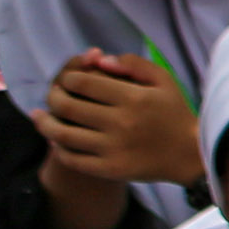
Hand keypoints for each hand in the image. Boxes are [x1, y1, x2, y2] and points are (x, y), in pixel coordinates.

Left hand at [39, 48, 202, 186]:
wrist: (189, 154)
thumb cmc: (174, 113)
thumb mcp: (164, 80)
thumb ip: (134, 63)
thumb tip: (99, 60)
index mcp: (133, 98)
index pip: (83, 82)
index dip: (68, 77)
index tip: (69, 79)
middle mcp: (121, 122)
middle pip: (67, 105)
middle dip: (53, 96)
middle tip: (53, 95)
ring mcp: (113, 148)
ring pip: (62, 133)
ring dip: (44, 122)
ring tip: (39, 116)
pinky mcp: (110, 169)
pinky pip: (72, 158)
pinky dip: (58, 147)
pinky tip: (55, 139)